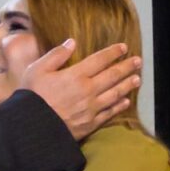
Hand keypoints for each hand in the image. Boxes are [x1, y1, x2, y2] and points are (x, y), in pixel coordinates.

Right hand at [22, 40, 141, 139]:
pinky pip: (109, 113)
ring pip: (115, 94)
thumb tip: (72, 42)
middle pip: (112, 76)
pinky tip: (126, 102)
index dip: (113, 52)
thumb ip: (56, 55)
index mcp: (75, 75)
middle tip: (138, 61)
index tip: (123, 47)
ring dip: (127, 85)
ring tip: (137, 79)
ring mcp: (91, 108)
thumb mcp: (37, 70)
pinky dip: (119, 106)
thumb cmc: (31, 97)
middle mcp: (87, 90)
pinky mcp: (90, 124)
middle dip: (127, 67)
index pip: (99, 60)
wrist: (31, 129)